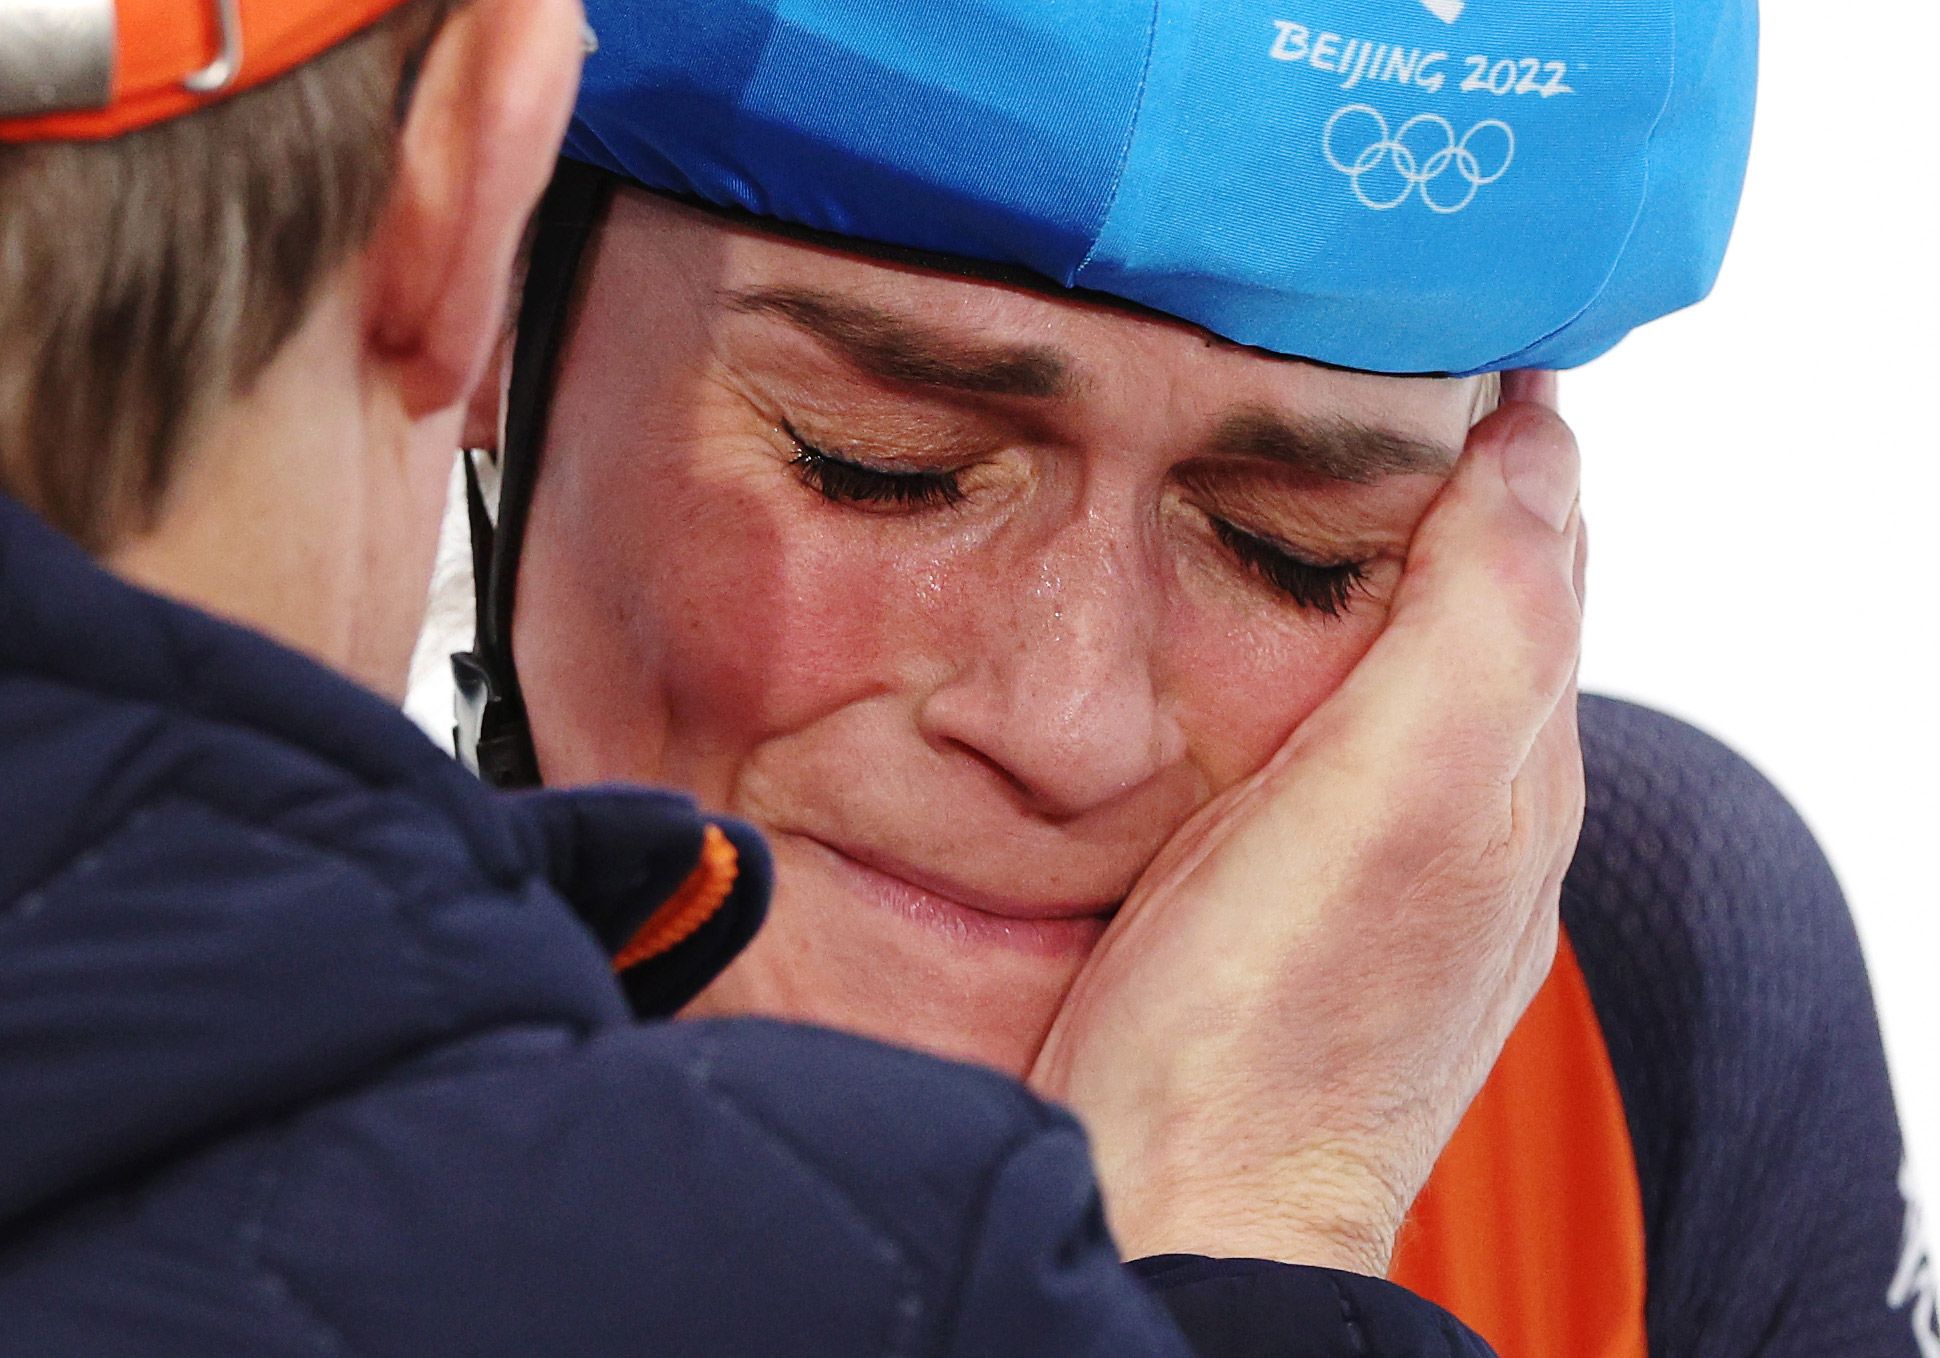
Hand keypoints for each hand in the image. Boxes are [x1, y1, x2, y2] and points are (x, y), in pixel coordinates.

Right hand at [1028, 379, 1585, 1275]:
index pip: (1536, 542)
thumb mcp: (1395, 797)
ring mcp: (1372, 851)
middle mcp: (1461, 803)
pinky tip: (1228, 631)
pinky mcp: (1280, 884)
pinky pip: (1314, 724)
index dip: (1493, 425)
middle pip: (1468, 594)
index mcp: (1512, 763)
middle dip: (1426, 475)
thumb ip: (1476, 621)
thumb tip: (1533, 449)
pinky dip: (1292, 646)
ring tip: (1277, 461)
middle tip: (1335, 363)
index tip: (1422, 318)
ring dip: (1355, 558)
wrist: (1176, 1204)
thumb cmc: (1269, 1025)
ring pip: (1386, 657)